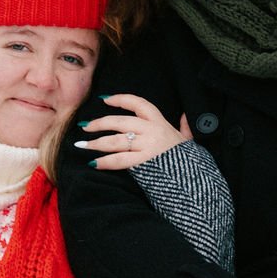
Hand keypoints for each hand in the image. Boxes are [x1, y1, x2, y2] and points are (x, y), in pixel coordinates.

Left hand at [74, 93, 192, 169]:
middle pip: (119, 122)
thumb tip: (186, 115)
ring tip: (82, 145)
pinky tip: (93, 163)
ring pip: (115, 141)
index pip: (137, 103)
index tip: (105, 99)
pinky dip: (105, 162)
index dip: (120, 99)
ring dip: (96, 143)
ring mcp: (147, 146)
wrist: (194, 178)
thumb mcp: (188, 139)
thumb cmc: (188, 159)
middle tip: (85, 127)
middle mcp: (151, 130)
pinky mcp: (143, 162)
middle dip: (99, 123)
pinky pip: (119, 160)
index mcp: (160, 122)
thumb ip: (185, 126)